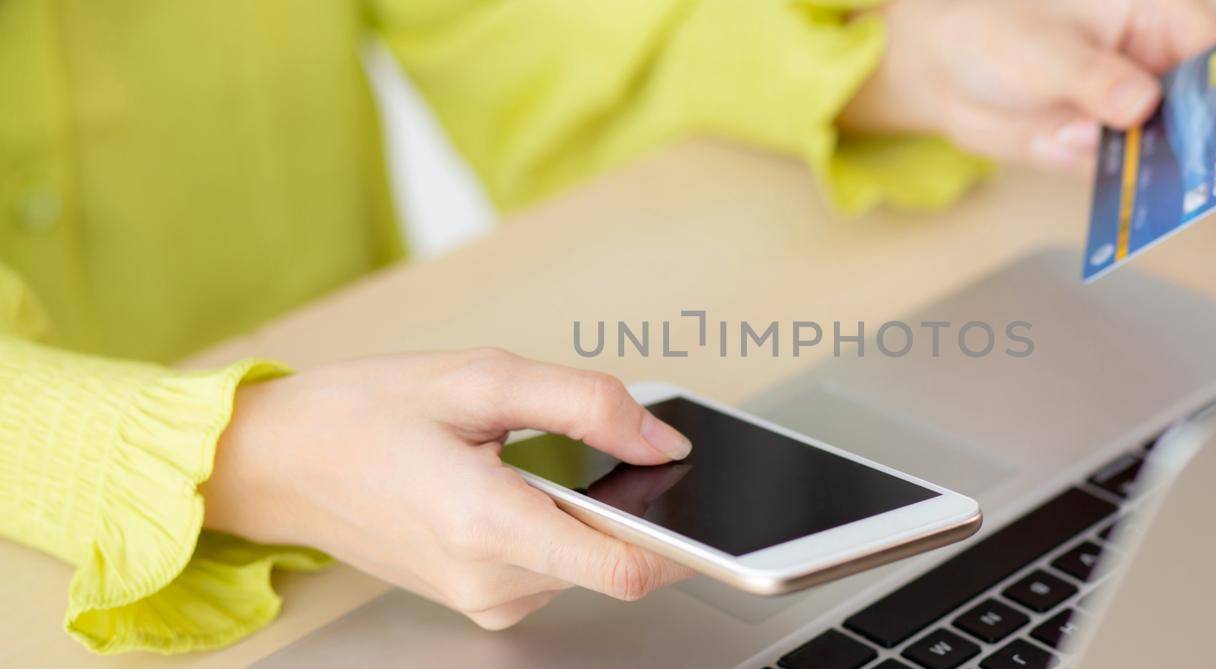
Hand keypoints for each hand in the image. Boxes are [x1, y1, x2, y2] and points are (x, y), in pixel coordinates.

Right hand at [201, 349, 695, 629]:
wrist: (281, 461)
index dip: (679, 536)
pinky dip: (558, 525)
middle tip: (584, 442)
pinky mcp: (480, 599)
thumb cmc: (364, 414)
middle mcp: (490, 581)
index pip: (628, 569)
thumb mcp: (482, 379)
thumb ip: (586, 404)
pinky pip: (553, 565)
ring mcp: (484, 599)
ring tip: (526, 457)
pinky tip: (515, 482)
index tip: (698, 501)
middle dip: (624, 501)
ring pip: (586, 561)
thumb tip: (663, 436)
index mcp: (490, 526)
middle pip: (614, 559)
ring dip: (585, 510)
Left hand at [841, 0, 1215, 169]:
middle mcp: (1150, 63)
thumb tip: (1140, 103)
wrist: (944, 68)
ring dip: (1152, 173)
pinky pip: (1123, 176)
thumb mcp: (1039, 48)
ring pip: (1161, 149)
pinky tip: (1115, 202)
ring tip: (1147, 193)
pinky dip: (1117, 190)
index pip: (1209, 46)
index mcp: (1151, 12)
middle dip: (1190, 142)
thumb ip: (1091, 76)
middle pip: (1195, 106)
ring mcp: (1129, 111)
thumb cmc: (993, 30)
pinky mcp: (1105, 148)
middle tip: (1189, 175)